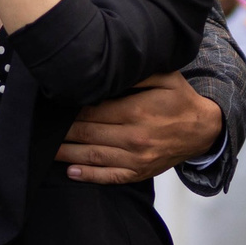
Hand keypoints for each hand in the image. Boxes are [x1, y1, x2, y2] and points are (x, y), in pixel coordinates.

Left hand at [56, 72, 225, 183]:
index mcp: (137, 111)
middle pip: (88, 133)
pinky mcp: (140, 172)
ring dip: (67, 154)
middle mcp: (134, 137)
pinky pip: (110, 177)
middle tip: (41, 128)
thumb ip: (137, 73)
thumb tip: (110, 68)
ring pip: (93, 156)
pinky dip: (88, 176)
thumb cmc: (180, 99)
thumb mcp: (165, 76)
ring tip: (45, 150)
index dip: (71, 109)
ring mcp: (137, 159)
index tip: (54, 105)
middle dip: (62, 130)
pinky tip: (70, 172)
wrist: (204, 130)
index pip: (93, 111)